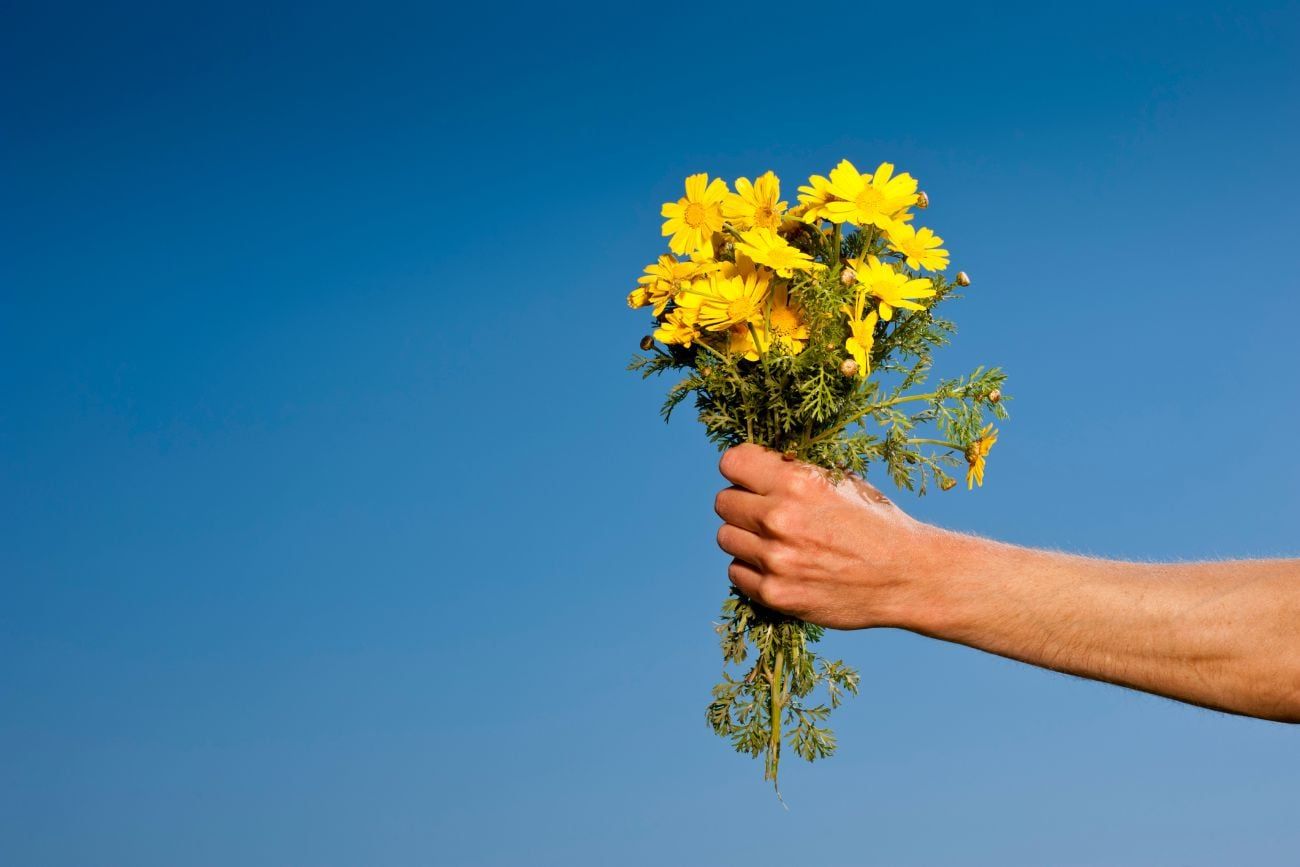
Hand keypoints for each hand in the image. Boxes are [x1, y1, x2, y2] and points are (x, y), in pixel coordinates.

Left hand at [714, 443, 949, 629]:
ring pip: (726, 538)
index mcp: (797, 483)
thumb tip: (758, 464)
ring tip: (775, 541)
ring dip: (745, 538)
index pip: (732, 463)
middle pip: (723, 502)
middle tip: (766, 513)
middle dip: (742, 504)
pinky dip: (751, 570)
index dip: (741, 469)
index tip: (751, 478)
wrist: (907, 576)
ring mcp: (775, 560)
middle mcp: (779, 519)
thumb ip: (796, 473)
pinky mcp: (775, 594)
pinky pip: (736, 573)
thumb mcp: (843, 482)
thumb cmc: (877, 523)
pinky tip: (778, 567)